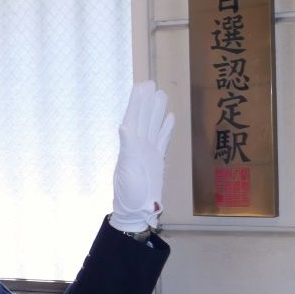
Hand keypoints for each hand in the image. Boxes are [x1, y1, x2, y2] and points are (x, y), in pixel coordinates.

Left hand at [111, 81, 174, 232]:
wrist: (137, 210)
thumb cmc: (129, 193)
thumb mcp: (127, 170)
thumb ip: (127, 147)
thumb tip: (124, 126)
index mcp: (131, 145)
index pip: (134, 117)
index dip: (137, 101)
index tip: (141, 85)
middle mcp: (139, 145)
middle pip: (144, 117)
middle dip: (147, 101)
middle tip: (151, 83)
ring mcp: (149, 151)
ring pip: (154, 125)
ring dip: (157, 110)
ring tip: (161, 94)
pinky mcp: (157, 159)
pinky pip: (162, 139)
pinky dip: (166, 128)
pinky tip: (169, 118)